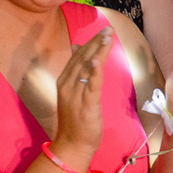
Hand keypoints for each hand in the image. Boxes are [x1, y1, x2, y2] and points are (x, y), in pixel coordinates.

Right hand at [51, 27, 112, 157]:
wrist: (72, 144)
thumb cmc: (75, 119)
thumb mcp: (74, 92)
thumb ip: (76, 71)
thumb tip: (77, 48)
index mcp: (64, 80)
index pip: (78, 56)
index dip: (91, 42)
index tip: (102, 30)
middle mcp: (67, 84)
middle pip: (83, 58)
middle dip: (96, 42)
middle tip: (108, 29)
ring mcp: (75, 94)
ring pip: (87, 68)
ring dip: (98, 51)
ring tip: (107, 36)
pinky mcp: (85, 104)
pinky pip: (91, 85)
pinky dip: (94, 72)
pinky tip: (98, 60)